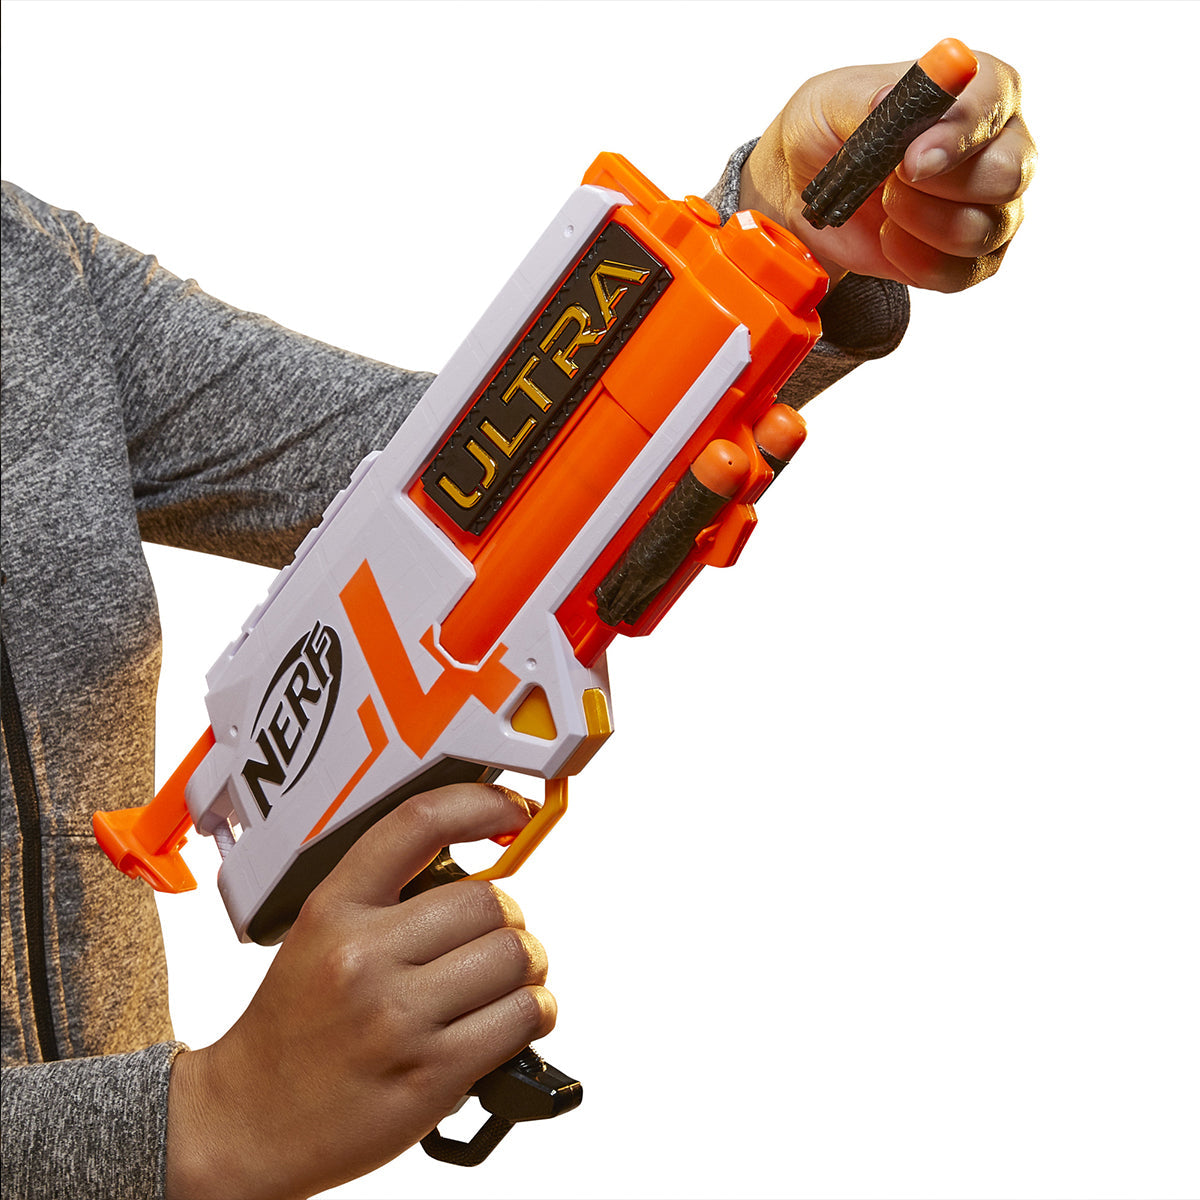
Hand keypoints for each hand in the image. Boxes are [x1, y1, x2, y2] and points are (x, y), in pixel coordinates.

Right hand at [165, 784, 555, 1199]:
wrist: (247, 1122)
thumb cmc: (294, 1025)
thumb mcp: (318, 937)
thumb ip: (387, 899)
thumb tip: (481, 875)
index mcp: (334, 909)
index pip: (418, 823)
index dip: (479, 803)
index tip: (511, 807)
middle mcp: (362, 955)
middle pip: (491, 901)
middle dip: (510, 921)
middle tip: (496, 942)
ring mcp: (396, 1016)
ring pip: (516, 957)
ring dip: (529, 969)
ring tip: (507, 984)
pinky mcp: (431, 1073)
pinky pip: (522, 1018)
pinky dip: (535, 1013)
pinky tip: (513, 1019)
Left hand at [739, 49, 1035, 291]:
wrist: (805, 188)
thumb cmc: (829, 131)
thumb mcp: (832, 100)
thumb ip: (872, 102)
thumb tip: (890, 100)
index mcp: (979, 89)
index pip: (994, 102)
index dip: (957, 133)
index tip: (912, 158)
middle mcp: (1000, 145)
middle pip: (1009, 173)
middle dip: (944, 187)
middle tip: (892, 185)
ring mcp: (993, 206)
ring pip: (984, 230)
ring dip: (922, 224)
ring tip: (884, 205)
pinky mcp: (972, 258)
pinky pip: (960, 273)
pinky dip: (915, 261)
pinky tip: (887, 238)